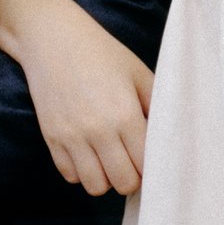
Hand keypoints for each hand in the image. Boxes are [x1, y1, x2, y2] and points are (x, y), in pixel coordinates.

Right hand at [0, 0, 153, 194]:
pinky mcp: (50, 137)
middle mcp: (98, 130)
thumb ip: (157, 105)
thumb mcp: (137, 72)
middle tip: (131, 160)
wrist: (51, 37)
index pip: (146, 166)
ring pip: (95, 187)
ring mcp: (71, 136)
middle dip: (131, 177)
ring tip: (108, 159)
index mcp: (124, 113)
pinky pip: (70, 176)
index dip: (152, 167)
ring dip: (106, 178)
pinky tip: (87, 152)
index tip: (151, 159)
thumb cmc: (100, 52)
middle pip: (123, 183)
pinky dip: (81, 171)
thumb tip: (173, 136)